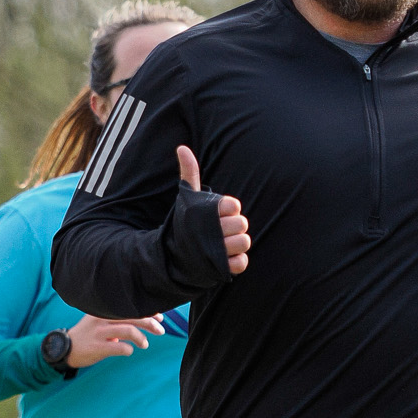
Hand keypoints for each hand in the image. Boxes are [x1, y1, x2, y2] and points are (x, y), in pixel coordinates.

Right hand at [66, 313, 164, 367]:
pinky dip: (128, 350)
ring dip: (141, 338)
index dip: (147, 311)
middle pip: (132, 316)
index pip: (130, 306)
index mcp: (104, 309)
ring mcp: (98, 333)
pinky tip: (129, 351)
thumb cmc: (88, 335)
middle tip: (161, 330)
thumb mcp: (99, 320)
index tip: (160, 316)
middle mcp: (101, 318)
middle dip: (150, 323)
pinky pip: (120, 348)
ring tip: (145, 344)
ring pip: (128, 331)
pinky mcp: (97, 347)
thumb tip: (145, 318)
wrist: (64, 348)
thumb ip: (118, 318)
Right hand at [177, 144, 249, 275]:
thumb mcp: (186, 198)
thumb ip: (188, 172)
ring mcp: (217, 252)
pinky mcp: (222, 269)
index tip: (218, 214)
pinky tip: (225, 257)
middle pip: (242, 224)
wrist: (173, 258)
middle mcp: (212, 232)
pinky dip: (236, 261)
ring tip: (223, 244)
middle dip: (234, 226)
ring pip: (244, 242)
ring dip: (236, 244)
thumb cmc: (185, 224)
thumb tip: (182, 147)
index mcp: (207, 213)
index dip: (229, 210)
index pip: (234, 205)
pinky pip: (242, 262)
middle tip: (221, 230)